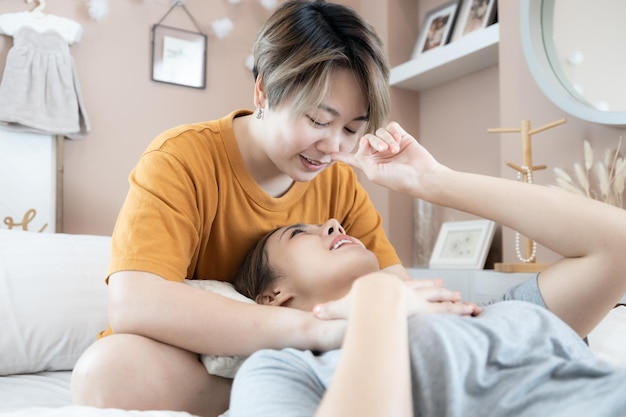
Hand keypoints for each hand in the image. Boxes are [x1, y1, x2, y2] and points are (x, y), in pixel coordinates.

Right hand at [313, 274, 480, 319]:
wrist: (367, 301)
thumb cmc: (355, 304)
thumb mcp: (339, 308)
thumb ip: (329, 310)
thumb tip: (315, 312)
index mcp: (388, 290)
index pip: (405, 286)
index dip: (417, 285)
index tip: (429, 282)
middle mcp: (405, 293)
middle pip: (426, 290)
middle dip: (440, 290)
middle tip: (454, 290)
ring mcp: (416, 300)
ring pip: (439, 299)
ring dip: (454, 300)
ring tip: (469, 303)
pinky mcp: (423, 310)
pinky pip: (445, 310)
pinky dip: (457, 310)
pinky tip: (469, 309)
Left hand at [331, 121, 440, 196]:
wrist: (421, 175)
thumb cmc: (398, 179)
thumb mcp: (374, 173)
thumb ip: (362, 159)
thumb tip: (362, 144)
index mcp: (370, 164)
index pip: (352, 158)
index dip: (341, 156)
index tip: (329, 154)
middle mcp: (378, 154)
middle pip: (366, 139)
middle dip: (373, 142)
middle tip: (383, 150)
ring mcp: (390, 144)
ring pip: (379, 132)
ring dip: (385, 139)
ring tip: (394, 149)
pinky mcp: (402, 137)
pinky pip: (391, 127)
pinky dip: (393, 132)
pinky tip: (399, 141)